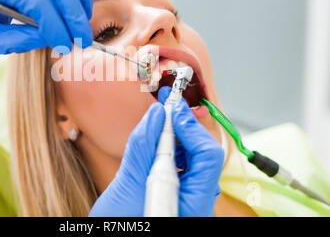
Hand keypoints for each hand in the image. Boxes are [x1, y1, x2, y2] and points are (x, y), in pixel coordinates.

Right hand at [89, 87, 223, 216]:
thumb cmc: (122, 227)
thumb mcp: (126, 189)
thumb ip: (140, 151)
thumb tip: (153, 117)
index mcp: (194, 203)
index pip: (207, 155)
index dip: (190, 126)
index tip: (171, 109)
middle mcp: (196, 199)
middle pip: (201, 152)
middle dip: (182, 126)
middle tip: (165, 105)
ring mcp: (187, 196)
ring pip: (190, 157)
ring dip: (174, 135)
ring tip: (157, 120)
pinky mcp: (176, 193)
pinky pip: (179, 165)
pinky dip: (166, 148)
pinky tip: (154, 141)